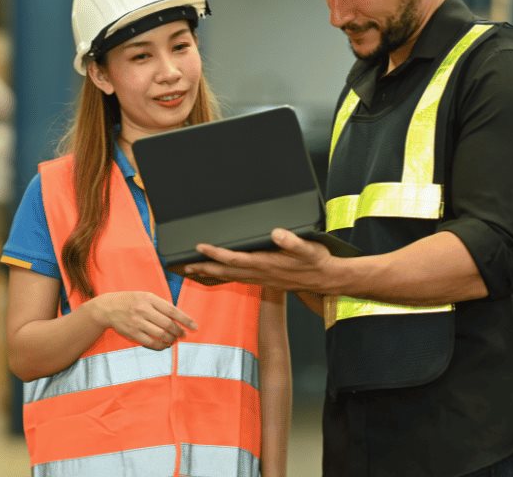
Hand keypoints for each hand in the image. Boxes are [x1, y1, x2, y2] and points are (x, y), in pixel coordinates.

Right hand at [88, 291, 196, 349]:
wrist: (108, 308)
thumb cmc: (130, 301)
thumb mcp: (145, 296)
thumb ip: (160, 305)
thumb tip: (178, 317)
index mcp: (149, 298)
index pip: (172, 310)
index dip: (185, 320)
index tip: (194, 326)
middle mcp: (144, 310)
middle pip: (168, 324)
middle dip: (179, 332)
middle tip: (183, 335)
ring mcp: (138, 323)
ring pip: (160, 335)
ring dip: (171, 339)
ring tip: (174, 339)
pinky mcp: (133, 334)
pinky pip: (150, 343)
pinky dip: (160, 346)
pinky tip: (164, 344)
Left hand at [185, 229, 339, 292]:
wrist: (327, 279)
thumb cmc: (318, 262)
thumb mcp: (309, 248)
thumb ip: (293, 241)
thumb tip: (277, 232)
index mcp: (267, 263)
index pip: (235, 259)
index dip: (216, 253)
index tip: (200, 246)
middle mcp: (261, 273)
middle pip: (226, 271)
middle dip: (204, 267)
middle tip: (184, 266)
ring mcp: (262, 278)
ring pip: (230, 276)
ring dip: (211, 273)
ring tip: (193, 270)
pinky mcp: (265, 279)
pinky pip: (239, 279)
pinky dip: (225, 276)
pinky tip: (219, 273)